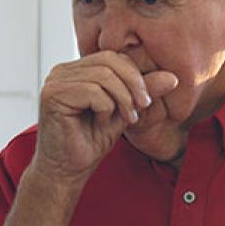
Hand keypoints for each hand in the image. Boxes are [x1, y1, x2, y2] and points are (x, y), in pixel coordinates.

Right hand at [33, 51, 177, 184]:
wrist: (69, 169)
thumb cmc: (92, 141)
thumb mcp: (127, 111)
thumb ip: (145, 92)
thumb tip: (172, 77)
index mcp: (78, 69)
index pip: (114, 56)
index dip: (135, 75)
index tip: (146, 100)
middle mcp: (63, 71)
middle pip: (110, 60)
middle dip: (134, 84)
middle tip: (142, 107)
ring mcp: (55, 81)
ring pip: (104, 75)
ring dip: (123, 99)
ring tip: (125, 118)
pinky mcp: (52, 95)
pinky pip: (92, 91)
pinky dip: (106, 108)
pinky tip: (101, 122)